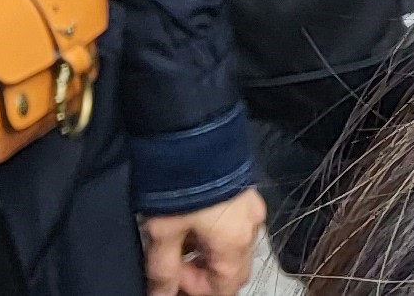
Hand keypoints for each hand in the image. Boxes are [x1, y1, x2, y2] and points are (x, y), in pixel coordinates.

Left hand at [138, 191, 265, 295]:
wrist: (194, 134)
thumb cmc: (181, 183)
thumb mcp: (164, 233)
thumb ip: (163, 270)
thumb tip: (161, 294)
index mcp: (235, 243)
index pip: (225, 287)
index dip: (197, 290)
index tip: (170, 280)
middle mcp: (251, 228)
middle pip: (233, 270)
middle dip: (206, 275)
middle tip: (176, 267)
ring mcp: (251, 208)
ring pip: (234, 248)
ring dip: (209, 255)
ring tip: (180, 244)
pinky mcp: (246, 192)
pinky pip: (236, 226)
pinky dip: (216, 235)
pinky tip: (193, 224)